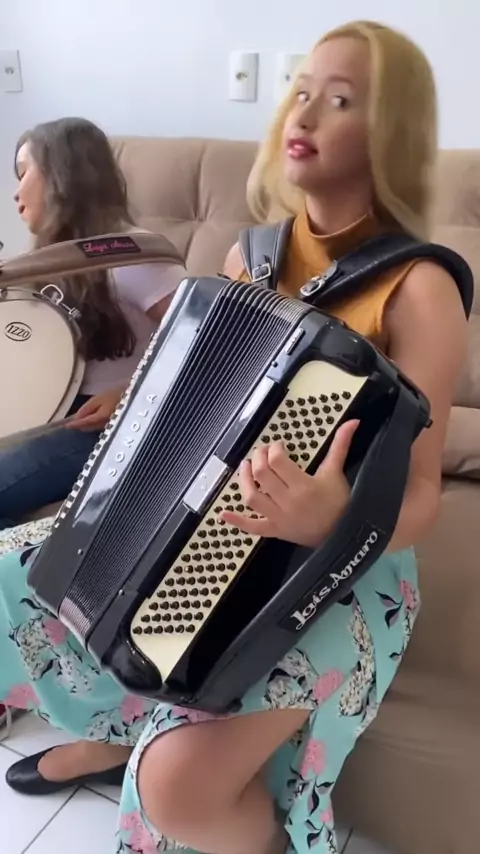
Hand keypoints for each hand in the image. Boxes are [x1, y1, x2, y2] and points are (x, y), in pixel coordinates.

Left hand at [67, 386, 125, 431]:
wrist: (133, 396)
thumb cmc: (116, 394)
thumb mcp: (100, 398)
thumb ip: (87, 408)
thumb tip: (76, 418)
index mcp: (100, 417)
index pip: (83, 423)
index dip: (73, 425)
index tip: (65, 427)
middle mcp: (104, 425)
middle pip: (87, 428)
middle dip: (79, 425)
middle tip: (69, 423)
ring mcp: (109, 427)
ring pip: (92, 428)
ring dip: (85, 425)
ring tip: (78, 420)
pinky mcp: (112, 426)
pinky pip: (98, 426)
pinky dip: (92, 424)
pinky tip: (89, 419)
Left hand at [221, 420, 358, 547]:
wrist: (343, 535)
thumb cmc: (340, 502)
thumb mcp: (337, 472)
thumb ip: (341, 446)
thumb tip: (352, 421)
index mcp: (304, 486)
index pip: (278, 462)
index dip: (274, 449)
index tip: (278, 445)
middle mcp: (288, 502)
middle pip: (262, 476)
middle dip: (258, 458)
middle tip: (262, 452)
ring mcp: (279, 518)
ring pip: (252, 498)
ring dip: (244, 481)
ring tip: (245, 467)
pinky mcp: (275, 531)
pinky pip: (253, 527)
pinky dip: (238, 522)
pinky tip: (224, 514)